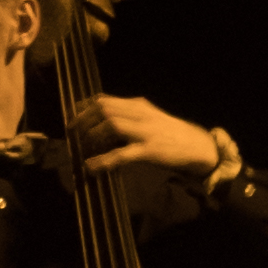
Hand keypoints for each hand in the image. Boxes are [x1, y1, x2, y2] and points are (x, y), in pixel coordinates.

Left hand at [71, 93, 219, 176]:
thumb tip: (100, 118)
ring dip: (91, 135)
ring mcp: (145, 131)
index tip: (70, 117)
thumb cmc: (169, 133)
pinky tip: (90, 167)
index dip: (83, 107)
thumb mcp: (147, 118)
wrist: (197, 146)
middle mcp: (140, 113)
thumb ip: (127, 115)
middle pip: (104, 108)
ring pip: (112, 124)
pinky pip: (122, 154)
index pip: (104, 99)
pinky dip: (103, 160)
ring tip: (81, 147)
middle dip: (82, 120)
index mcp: (138, 105)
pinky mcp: (150, 150)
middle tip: (71, 133)